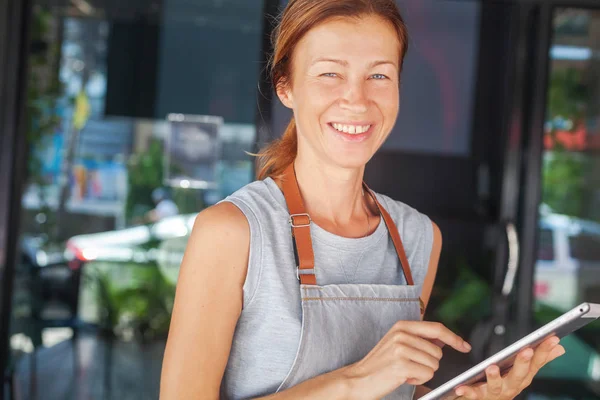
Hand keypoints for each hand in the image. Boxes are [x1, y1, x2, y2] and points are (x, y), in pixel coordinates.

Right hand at [344, 321, 471, 399]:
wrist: (359, 378)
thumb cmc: (381, 364)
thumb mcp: (398, 343)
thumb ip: (419, 338)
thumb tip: (443, 339)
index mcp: (402, 326)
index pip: (436, 328)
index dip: (454, 338)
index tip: (465, 346)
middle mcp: (402, 334)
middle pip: (437, 351)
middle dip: (429, 363)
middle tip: (411, 366)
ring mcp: (401, 348)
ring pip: (434, 364)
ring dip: (423, 372)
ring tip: (405, 371)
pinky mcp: (402, 364)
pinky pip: (427, 374)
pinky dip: (418, 380)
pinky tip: (404, 378)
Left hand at [453, 336, 564, 399]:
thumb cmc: (505, 385)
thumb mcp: (523, 372)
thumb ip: (539, 360)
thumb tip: (559, 347)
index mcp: (522, 378)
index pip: (536, 363)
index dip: (545, 351)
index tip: (552, 338)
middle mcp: (511, 387)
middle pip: (520, 375)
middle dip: (524, 363)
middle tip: (527, 350)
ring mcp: (495, 393)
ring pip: (497, 386)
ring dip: (495, 378)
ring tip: (491, 367)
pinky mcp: (479, 397)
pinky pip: (473, 395)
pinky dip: (467, 391)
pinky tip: (460, 387)